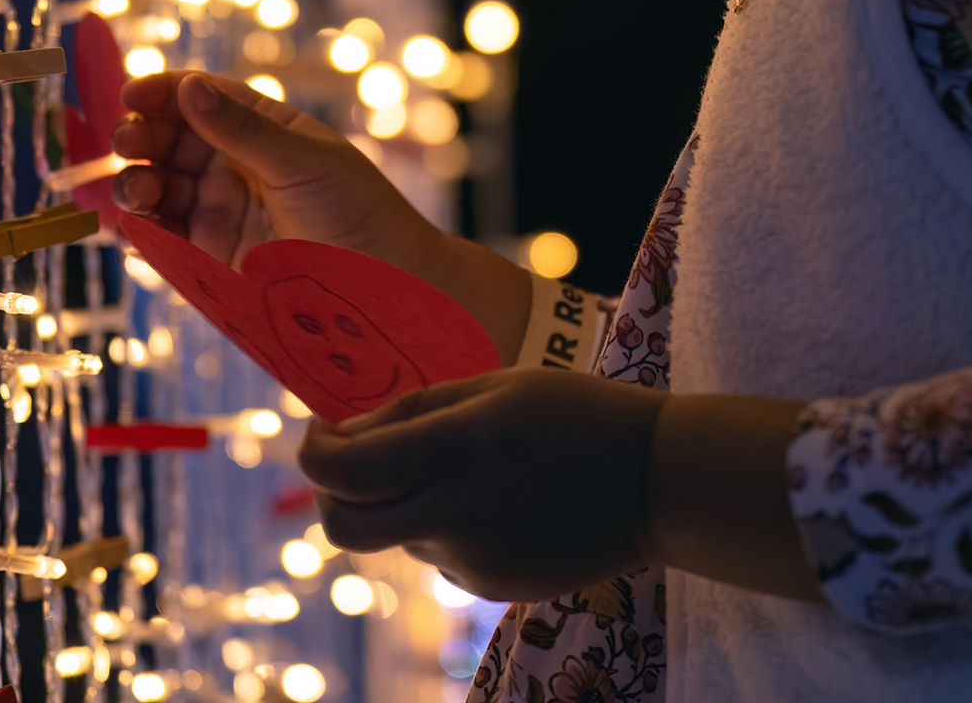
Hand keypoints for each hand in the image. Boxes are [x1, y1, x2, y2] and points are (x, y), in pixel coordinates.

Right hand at [111, 70, 531, 357]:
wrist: (384, 286)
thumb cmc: (357, 209)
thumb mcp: (300, 159)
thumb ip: (240, 128)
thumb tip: (189, 86)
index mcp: (262, 127)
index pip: (202, 98)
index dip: (164, 91)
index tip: (132, 91)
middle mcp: (236, 164)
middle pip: (171, 140)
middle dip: (143, 137)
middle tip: (127, 142)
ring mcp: (221, 209)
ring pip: (160, 186)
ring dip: (138, 182)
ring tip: (138, 188)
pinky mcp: (211, 256)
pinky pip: (164, 236)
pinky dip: (141, 228)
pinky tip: (134, 224)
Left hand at [302, 368, 666, 601]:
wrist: (657, 483)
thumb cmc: (578, 413)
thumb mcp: (498, 384)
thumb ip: (415, 408)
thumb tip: (346, 436)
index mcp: (453, 452)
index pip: (343, 471)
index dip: (314, 452)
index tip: (318, 431)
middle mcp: (452, 515)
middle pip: (345, 526)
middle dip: (332, 493)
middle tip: (353, 460)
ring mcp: (471, 560)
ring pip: (397, 536)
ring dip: (402, 503)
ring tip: (466, 466)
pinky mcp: (491, 587)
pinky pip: (443, 554)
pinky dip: (447, 524)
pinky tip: (501, 498)